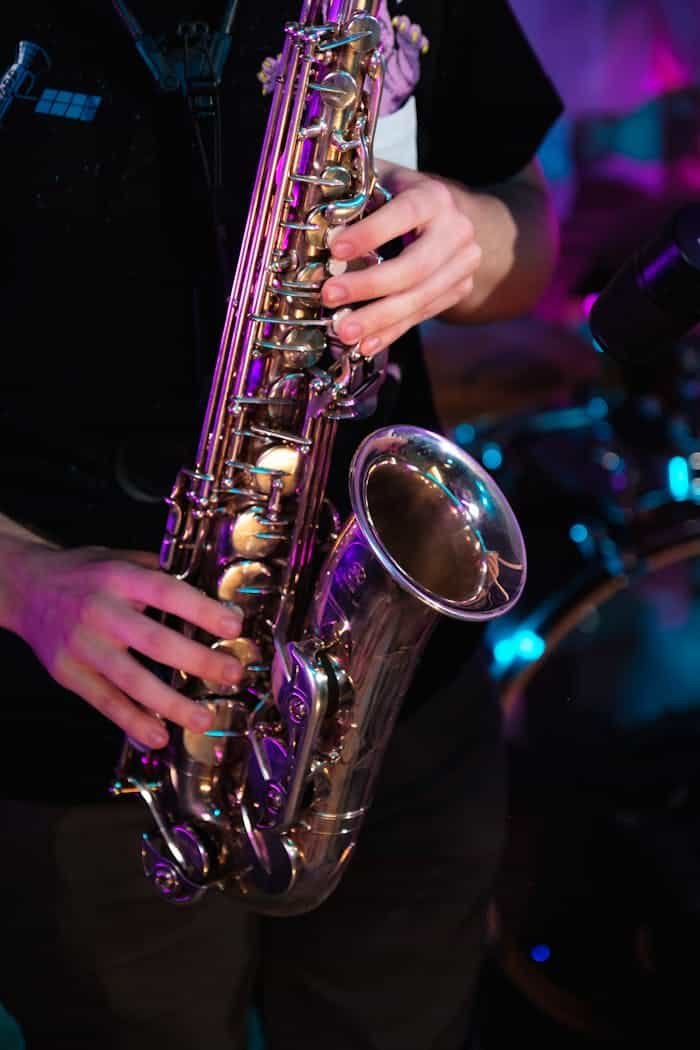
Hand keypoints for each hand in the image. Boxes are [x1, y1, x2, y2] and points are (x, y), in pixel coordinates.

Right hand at [7, 544, 242, 747]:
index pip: (166, 592)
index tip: (234, 626)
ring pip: (131, 680)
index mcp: (119, 578)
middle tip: (232, 674)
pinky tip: (157, 736)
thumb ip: (162, 573)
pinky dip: (132, 721)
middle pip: (154, 641)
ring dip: (170, 703)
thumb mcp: (122, 559)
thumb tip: (213, 593)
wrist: (27, 588)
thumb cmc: (85, 574)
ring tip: (203, 718)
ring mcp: (82, 645)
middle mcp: (100, 611)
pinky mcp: (67, 673)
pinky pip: (104, 702)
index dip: (202, 610)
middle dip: (198, 661)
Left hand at [322, 161, 481, 355]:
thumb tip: (315, 226)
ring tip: (344, 330)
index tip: (335, 248)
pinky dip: (390, 332)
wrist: (452, 220)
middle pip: (413, 267)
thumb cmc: (405, 200)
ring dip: (377, 319)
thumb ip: (357, 198)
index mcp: (434, 197)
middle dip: (368, 286)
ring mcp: (461, 264)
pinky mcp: (458, 290)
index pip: (405, 214)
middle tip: (330, 296)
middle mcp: (455, 231)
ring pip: (418, 299)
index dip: (371, 232)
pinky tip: (366, 343)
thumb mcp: (384, 183)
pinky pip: (420, 316)